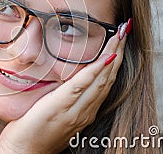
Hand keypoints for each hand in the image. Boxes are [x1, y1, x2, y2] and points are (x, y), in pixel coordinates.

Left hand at [0, 27, 127, 153]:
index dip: (115, 59)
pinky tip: (104, 58)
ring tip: (119, 35)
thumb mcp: (56, 112)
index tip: (120, 39)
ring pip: (100, 80)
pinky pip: (81, 86)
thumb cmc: (36, 132)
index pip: (105, 80)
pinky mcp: (60, 108)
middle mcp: (85, 110)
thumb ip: (65, 96)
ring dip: (112, 55)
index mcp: (85, 110)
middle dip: (118, 52)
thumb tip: (65, 74)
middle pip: (107, 77)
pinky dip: (95, 71)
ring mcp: (75, 111)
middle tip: (125, 29)